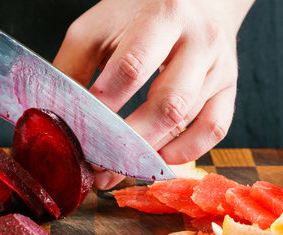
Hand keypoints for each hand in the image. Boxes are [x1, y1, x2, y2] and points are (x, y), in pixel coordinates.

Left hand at [53, 0, 254, 188]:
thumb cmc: (141, 14)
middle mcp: (199, 41)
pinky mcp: (228, 89)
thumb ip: (73, 66)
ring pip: (187, 121)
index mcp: (163, 16)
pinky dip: (187, 151)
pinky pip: (214, 129)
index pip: (133, 67)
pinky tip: (160, 159)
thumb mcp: (100, 26)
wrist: (200, 0)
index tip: (81, 130)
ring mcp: (219, 67)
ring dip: (150, 152)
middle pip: (167, 103)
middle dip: (129, 141)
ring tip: (118, 169)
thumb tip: (54, 116)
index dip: (105, 103)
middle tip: (98, 165)